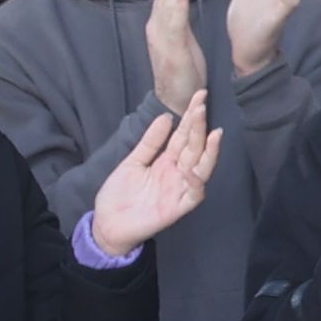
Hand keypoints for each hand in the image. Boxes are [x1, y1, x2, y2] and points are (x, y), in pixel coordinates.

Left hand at [83, 101, 222, 261]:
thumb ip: (150, 142)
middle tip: (202, 105)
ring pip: (201, 167)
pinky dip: (197, 182)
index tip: (200, 95)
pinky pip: (194, 194)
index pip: (184, 135)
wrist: (107, 224)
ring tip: (213, 133)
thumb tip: (166, 117)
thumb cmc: (119, 194)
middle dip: (199, 126)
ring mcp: (179, 189)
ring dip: (208, 151)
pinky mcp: (178, 207)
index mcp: (167, 160)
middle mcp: (177, 172)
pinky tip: (195, 169)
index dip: (192, 116)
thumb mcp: (132, 162)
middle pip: (194, 146)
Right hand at [143, 0, 206, 117]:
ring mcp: (161, 39)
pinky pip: (174, 23)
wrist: (175, 101)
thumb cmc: (182, 73)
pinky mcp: (170, 49)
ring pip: (167, 4)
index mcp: (160, 27)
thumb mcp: (182, 43)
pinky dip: (176, 4)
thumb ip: (179, 23)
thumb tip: (179, 4)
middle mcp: (156, 29)